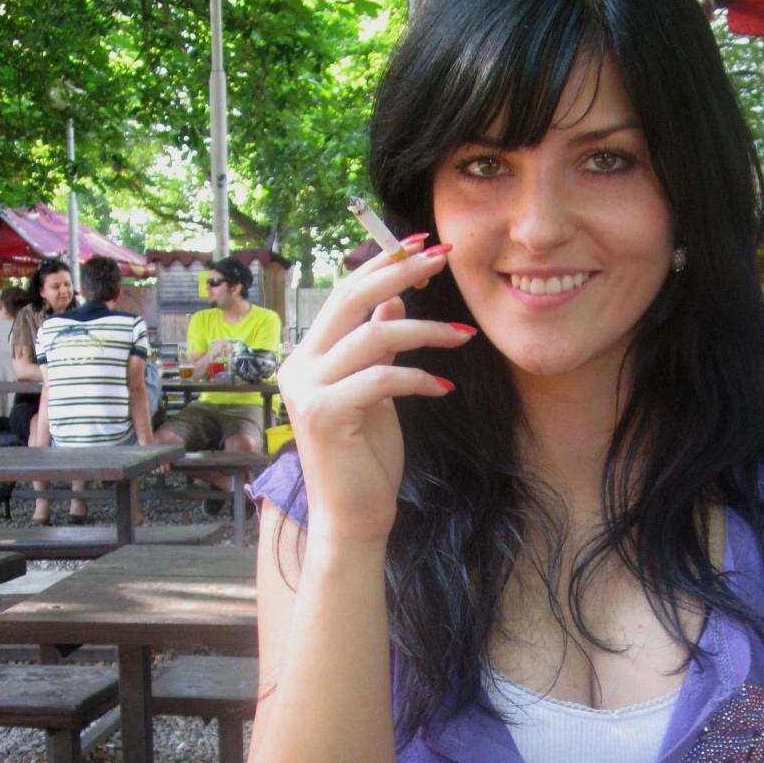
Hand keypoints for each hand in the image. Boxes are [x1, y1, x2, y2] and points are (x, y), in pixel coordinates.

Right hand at [277, 238, 471, 548]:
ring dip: (427, 330)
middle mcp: (299, 366)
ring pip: (373, 336)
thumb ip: (377, 347)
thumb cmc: (366, 460)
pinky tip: (443, 386)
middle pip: (351, 298)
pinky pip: (381, 378)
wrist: (352, 517)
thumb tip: (394, 300)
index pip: (346, 294)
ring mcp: (307, 389)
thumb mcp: (377, 393)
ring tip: (463, 335)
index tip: (423, 245)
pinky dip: (419, 377)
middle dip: (402, 272)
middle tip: (445, 257)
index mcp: (310, 356)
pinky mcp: (324, 413)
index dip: (383, 264)